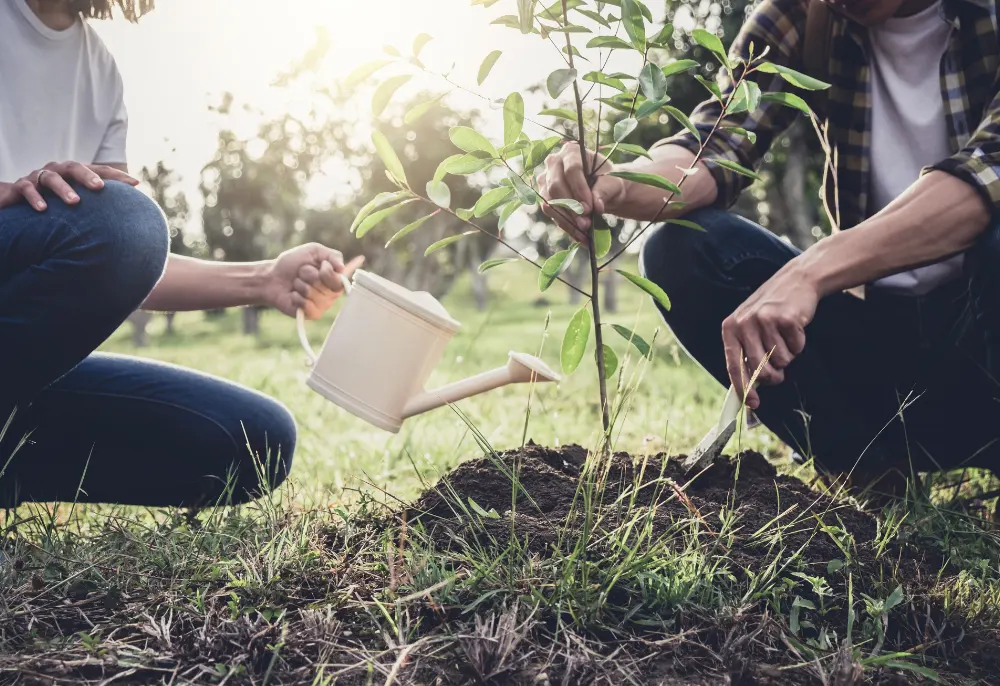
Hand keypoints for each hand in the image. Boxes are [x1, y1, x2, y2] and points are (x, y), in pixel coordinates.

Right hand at [0, 162, 139, 210]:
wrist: (16, 198)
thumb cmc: (54, 201)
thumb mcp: (77, 202)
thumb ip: (98, 207)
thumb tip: (128, 221)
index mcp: (75, 173)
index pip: (99, 170)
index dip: (116, 176)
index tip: (135, 183)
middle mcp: (58, 171)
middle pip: (75, 167)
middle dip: (88, 176)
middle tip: (100, 188)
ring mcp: (39, 176)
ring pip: (52, 177)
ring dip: (63, 189)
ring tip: (75, 202)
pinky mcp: (21, 186)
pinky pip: (28, 188)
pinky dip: (35, 197)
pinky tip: (43, 209)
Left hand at [262, 243, 364, 318]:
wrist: (272, 277)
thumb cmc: (293, 263)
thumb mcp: (313, 250)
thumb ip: (332, 255)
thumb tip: (343, 268)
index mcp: (335, 278)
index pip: (340, 280)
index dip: (327, 272)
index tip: (320, 265)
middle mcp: (331, 293)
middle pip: (326, 287)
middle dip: (309, 276)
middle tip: (301, 273)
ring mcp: (322, 305)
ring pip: (314, 295)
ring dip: (300, 285)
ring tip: (296, 283)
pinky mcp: (311, 314)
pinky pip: (308, 307)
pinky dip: (296, 297)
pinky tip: (293, 294)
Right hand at [537, 142, 626, 241]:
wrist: (602, 191)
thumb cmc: (607, 181)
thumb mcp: (612, 183)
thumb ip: (604, 191)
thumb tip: (596, 205)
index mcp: (572, 152)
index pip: (572, 169)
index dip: (579, 189)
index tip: (590, 207)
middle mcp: (553, 163)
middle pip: (555, 186)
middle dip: (571, 207)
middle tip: (586, 223)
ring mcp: (545, 180)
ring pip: (549, 201)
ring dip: (567, 219)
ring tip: (584, 231)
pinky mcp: (544, 197)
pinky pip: (551, 213)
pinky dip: (566, 225)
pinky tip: (579, 236)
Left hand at [721, 266, 817, 409]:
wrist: (795, 281)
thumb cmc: (770, 311)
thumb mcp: (749, 328)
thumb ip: (746, 353)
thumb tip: (749, 388)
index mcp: (730, 328)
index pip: (734, 365)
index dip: (744, 388)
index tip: (753, 403)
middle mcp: (744, 323)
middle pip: (760, 368)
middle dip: (773, 376)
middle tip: (779, 371)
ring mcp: (765, 320)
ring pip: (781, 360)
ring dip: (787, 356)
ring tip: (784, 337)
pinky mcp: (786, 318)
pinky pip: (796, 348)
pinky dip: (799, 343)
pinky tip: (794, 327)